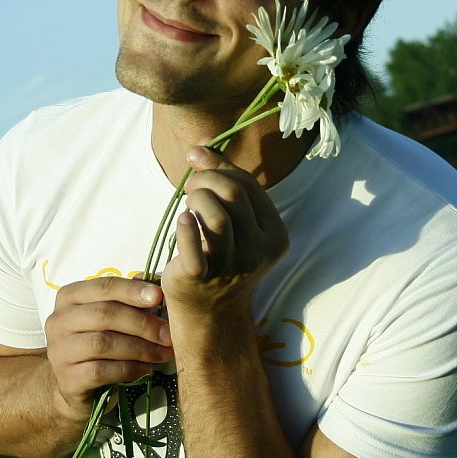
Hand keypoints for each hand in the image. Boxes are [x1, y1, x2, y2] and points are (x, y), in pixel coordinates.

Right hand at [45, 277, 172, 422]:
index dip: (132, 290)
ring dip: (140, 348)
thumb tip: (156, 283)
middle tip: (168, 334)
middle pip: (104, 315)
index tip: (158, 297)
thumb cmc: (98, 341)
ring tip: (163, 353)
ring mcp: (58, 351)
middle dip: (142, 324)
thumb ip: (128, 298)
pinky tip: (146, 369)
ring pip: (103, 343)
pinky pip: (101, 371)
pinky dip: (129, 369)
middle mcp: (58, 320)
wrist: (74, 385)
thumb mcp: (109, 316)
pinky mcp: (66, 379)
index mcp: (69, 297)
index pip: (103, 287)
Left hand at [161, 146, 288, 321]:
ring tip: (187, 204)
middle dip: (205, 179)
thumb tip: (202, 143)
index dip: (219, 164)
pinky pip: (193, 244)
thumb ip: (224, 182)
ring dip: (195, 198)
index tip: (196, 157)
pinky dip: (185, 226)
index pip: (249, 185)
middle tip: (191, 186)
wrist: (209, 314)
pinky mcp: (202, 277)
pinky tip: (182, 221)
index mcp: (274, 235)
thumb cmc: (221, 258)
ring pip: (215, 214)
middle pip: (233, 194)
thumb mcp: (235, 222)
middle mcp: (259, 251)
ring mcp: (232, 266)